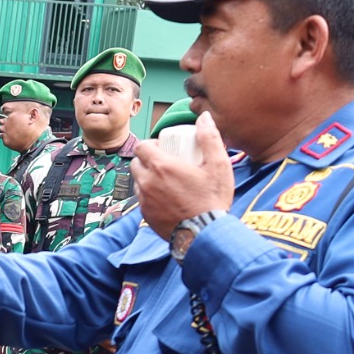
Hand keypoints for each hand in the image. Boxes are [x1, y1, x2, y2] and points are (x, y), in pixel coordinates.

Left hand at [134, 108, 233, 244]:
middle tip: (164, 163)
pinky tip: (166, 197)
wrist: (205, 234)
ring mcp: (145, 200)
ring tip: (165, 180)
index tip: (164, 148)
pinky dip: (149, 195)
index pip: (142, 146)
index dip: (151, 144)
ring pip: (137, 182)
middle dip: (146, 160)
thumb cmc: (212, 199)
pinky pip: (142, 200)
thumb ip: (210, 138)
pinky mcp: (146, 216)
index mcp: (161, 166)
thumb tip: (204, 118)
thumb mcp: (218, 164)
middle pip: (136, 163)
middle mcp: (147, 182)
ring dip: (147, 177)